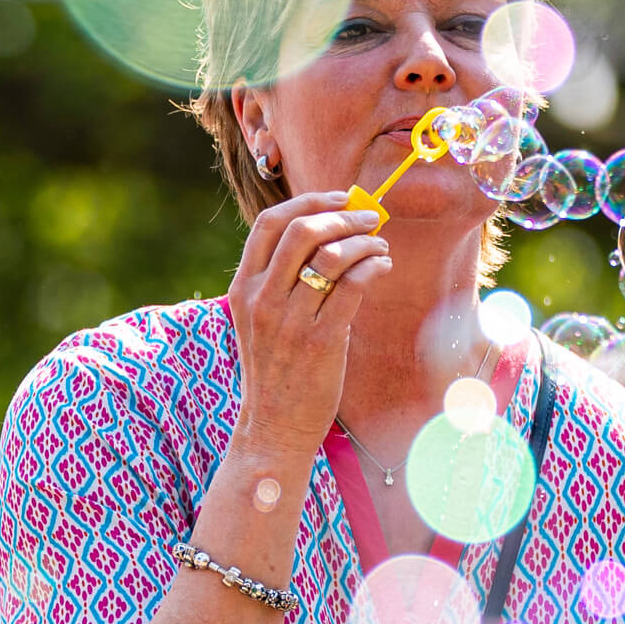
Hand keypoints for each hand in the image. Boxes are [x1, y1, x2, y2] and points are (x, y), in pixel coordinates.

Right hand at [226, 192, 392, 461]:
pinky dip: (373, 267)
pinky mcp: (321, 342)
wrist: (274, 426)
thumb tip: (322, 234)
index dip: (307, 201)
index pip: (268, 224)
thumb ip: (278, 279)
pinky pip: (352, 286)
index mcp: (243, 289)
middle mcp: (261, 300)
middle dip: (343, 215)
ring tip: (380, 245)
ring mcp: (290, 321)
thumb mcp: (259, 320)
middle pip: (301, 231)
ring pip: (331, 256)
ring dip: (364, 241)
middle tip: (370, 218)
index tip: (339, 197)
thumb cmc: (276, 370)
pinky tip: (382, 266)